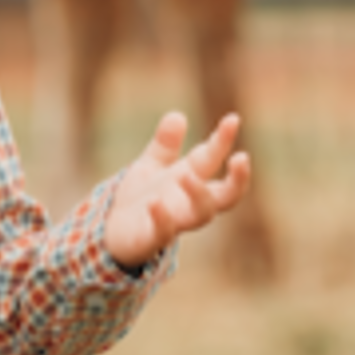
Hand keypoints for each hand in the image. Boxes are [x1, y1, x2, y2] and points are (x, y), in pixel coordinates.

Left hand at [104, 115, 252, 270]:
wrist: (112, 231)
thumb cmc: (140, 198)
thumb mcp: (151, 165)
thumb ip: (165, 145)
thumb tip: (177, 115)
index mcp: (191, 179)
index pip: (213, 159)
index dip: (224, 140)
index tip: (232, 118)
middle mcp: (189, 202)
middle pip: (227, 196)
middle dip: (238, 179)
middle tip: (242, 158)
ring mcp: (175, 221)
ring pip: (202, 215)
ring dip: (199, 194)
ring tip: (187, 175)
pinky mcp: (152, 238)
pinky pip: (164, 233)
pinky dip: (162, 218)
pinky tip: (155, 203)